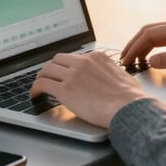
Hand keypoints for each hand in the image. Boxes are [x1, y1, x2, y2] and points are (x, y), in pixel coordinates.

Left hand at [30, 52, 147, 128]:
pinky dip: (35, 89)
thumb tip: (111, 78)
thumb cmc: (130, 97)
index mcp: (97, 57)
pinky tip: (34, 95)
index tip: (64, 72)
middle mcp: (83, 62)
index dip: (67, 66)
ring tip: (39, 85)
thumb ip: (111, 73)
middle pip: (58, 59)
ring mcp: (72, 75)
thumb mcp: (122, 75)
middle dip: (52, 68)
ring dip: (41, 77)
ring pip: (47, 69)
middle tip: (48, 76)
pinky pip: (43, 84)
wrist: (128, 107)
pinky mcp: (65, 90)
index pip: (75, 57)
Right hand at [121, 17, 165, 73]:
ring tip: (136, 58)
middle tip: (125, 58)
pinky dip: (156, 45)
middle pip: (150, 31)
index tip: (126, 58)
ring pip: (158, 33)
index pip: (149, 34)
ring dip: (145, 45)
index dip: (134, 46)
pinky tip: (154, 54)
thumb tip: (151, 60)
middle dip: (135, 44)